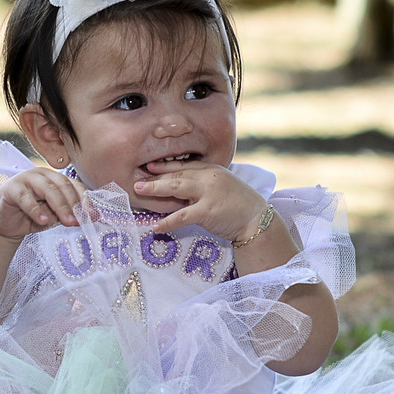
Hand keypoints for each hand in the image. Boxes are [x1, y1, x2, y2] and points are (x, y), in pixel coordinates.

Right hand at [0, 168, 85, 238]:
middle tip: (78, 221)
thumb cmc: (31, 217)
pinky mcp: (11, 188)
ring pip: (46, 188)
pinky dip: (36, 209)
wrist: (5, 223)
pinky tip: (44, 220)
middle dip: (72, 204)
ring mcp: (25, 178)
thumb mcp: (54, 217)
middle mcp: (42, 174)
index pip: (74, 185)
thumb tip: (92, 217)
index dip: (84, 200)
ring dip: (59, 206)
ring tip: (66, 221)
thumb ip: (70, 214)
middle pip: (62, 185)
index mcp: (55, 178)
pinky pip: (25, 198)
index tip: (92, 216)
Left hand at [134, 161, 266, 241]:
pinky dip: (168, 221)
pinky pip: (182, 216)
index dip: (165, 166)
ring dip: (156, 189)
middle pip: (177, 174)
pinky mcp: (208, 211)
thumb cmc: (239, 205)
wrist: (256, 219)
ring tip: (139, 192)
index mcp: (212, 170)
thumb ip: (204, 185)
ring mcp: (208, 193)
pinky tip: (157, 226)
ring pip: (176, 188)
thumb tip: (181, 188)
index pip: (184, 166)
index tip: (149, 167)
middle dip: (155, 177)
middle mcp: (209, 177)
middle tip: (137, 180)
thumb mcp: (222, 187)